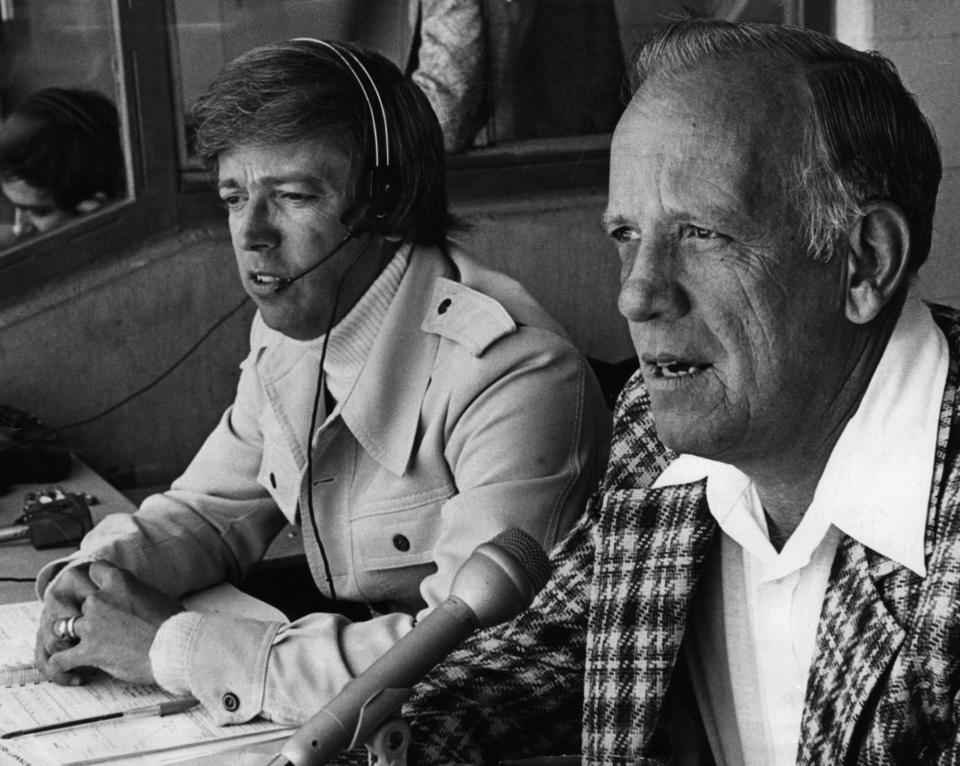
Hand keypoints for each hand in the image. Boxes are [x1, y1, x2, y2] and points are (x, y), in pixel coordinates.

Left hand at [41, 561, 183, 684]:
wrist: (175, 647)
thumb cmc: (173, 623)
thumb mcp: (156, 595)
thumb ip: (135, 593)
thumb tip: (132, 598)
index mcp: (118, 581)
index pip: (94, 570)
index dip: (96, 580)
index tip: (99, 589)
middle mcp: (99, 599)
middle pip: (80, 601)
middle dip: (89, 612)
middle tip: (98, 623)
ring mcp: (91, 625)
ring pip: (64, 627)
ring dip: (73, 635)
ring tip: (80, 644)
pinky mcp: (88, 651)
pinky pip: (61, 658)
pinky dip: (61, 663)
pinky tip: (67, 666)